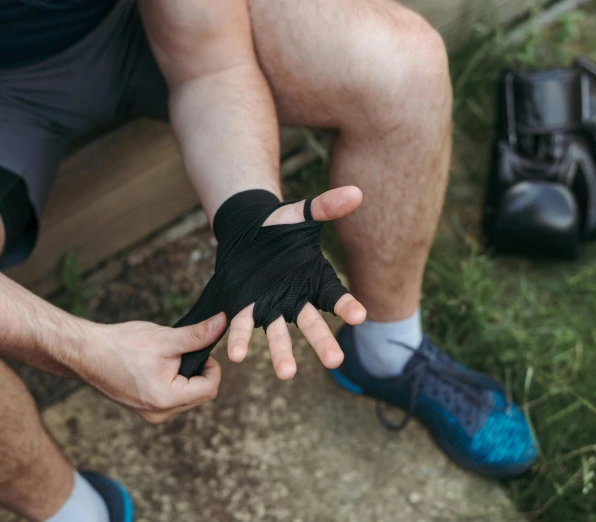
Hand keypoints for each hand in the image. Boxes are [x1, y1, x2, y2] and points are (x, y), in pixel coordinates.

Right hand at [78, 313, 226, 422]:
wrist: (86, 352)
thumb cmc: (123, 345)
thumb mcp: (165, 338)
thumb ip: (197, 335)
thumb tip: (223, 323)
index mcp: (167, 400)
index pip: (210, 388)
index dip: (212, 366)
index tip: (200, 349)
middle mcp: (160, 414)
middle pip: (200, 394)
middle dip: (199, 372)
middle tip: (183, 351)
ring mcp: (150, 414)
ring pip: (187, 397)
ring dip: (186, 377)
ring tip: (168, 358)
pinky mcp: (143, 408)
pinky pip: (171, 398)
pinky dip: (173, 382)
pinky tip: (158, 366)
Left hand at [226, 186, 366, 379]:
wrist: (247, 230)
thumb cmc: (280, 225)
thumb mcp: (301, 213)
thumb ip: (326, 206)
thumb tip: (356, 192)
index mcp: (315, 280)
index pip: (336, 296)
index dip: (348, 306)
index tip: (359, 315)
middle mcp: (296, 299)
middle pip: (312, 324)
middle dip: (322, 343)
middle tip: (335, 361)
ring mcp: (271, 306)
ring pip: (279, 334)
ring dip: (282, 354)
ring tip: (285, 374)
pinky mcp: (246, 308)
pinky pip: (243, 326)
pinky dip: (240, 340)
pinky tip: (236, 355)